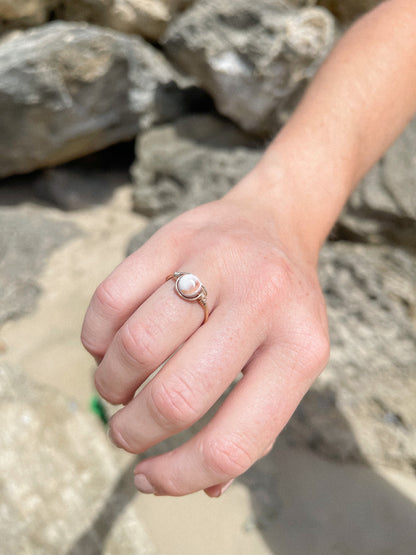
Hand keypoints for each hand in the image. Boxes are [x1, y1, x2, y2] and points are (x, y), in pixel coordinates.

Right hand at [81, 180, 328, 496]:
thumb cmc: (281, 306)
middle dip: (134, 431)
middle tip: (126, 432)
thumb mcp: (291, 360)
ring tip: (117, 388)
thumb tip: (206, 488)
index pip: (235, 441)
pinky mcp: (175, 235)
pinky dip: (95, 338)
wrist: (275, 221)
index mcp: (300, 349)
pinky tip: (107, 346)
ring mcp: (216, 262)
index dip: (180, 476)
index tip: (147, 478)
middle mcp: (263, 301)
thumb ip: (255, 423)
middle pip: (177, 395)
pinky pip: (111, 299)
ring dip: (111, 384)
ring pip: (137, 345)